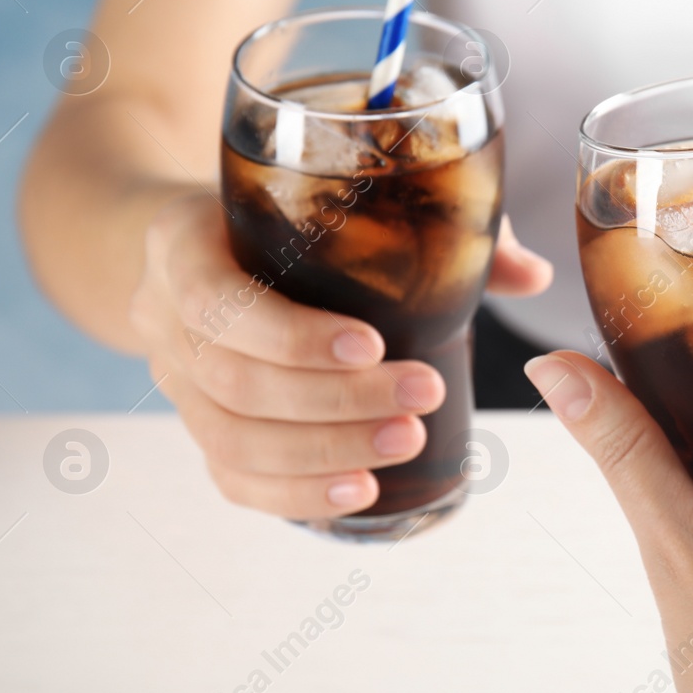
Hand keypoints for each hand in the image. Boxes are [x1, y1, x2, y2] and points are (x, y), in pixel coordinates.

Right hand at [131, 194, 550, 518]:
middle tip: (420, 398)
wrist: (197, 235)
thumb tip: (532, 275)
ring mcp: (172, 379)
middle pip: (236, 382)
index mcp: (181, 240)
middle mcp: (160, 314)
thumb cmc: (284, 213)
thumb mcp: (335, 198)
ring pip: (232, 438)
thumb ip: (433, 225)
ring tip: (407, 442)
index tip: (374, 344)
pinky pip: (231, 478)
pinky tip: (359, 491)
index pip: (217, 302)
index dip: (293, 335)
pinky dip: (295, 494)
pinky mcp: (196, 424)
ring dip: (325, 451)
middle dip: (336, 401)